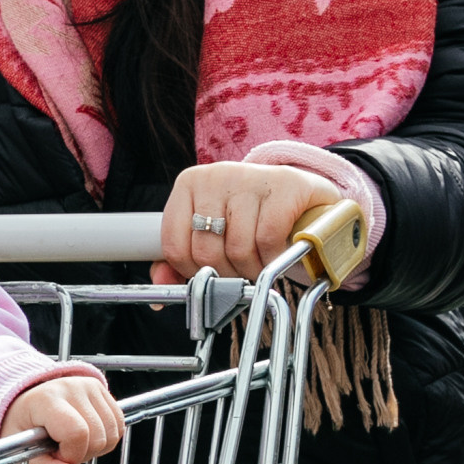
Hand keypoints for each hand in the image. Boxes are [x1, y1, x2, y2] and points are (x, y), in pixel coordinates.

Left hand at [5, 371, 124, 463]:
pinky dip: (106, 438)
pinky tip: (86, 435)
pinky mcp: (100, 388)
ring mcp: (88, 385)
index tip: (56, 453)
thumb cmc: (22, 429)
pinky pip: (119, 425)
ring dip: (96, 447)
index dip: (71, 453)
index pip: (77, 433)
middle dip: (83, 453)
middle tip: (62, 448)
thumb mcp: (24, 456)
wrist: (24, 404)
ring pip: (113, 433)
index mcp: (46, 400)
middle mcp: (70, 387)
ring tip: (72, 441)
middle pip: (98, 436)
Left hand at [153, 164, 344, 284]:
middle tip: (240, 272)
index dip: (193, 272)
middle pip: (206, 251)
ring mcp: (250, 177)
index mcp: (188, 184)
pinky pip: (268, 240)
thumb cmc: (251, 217)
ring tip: (260, 262)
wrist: (304, 196)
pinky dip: (273, 257)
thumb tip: (159, 288)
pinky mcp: (285, 185)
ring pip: (238, 249)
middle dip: (226, 274)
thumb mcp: (212, 232)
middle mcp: (215, 175)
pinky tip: (277, 252)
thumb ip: (182, 257)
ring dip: (252, 269)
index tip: (211, 274)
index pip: (174, 245)